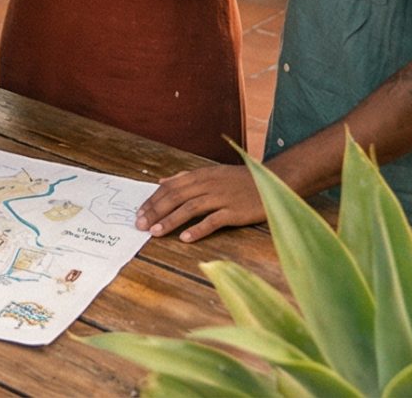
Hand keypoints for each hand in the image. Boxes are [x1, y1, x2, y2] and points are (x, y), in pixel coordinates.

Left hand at [138, 164, 263, 241]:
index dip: (153, 200)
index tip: (139, 212)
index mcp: (200, 175)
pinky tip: (185, 238)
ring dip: (170, 220)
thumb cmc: (239, 179)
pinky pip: (213, 221)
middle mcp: (208, 185)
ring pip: (190, 208)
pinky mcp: (235, 212)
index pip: (169, 187)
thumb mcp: (211, 172)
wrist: (272, 181)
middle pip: (175, 197)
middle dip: (155, 211)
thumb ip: (186, 177)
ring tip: (155, 232)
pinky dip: (198, 229)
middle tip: (140, 224)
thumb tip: (161, 181)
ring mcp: (222, 198)